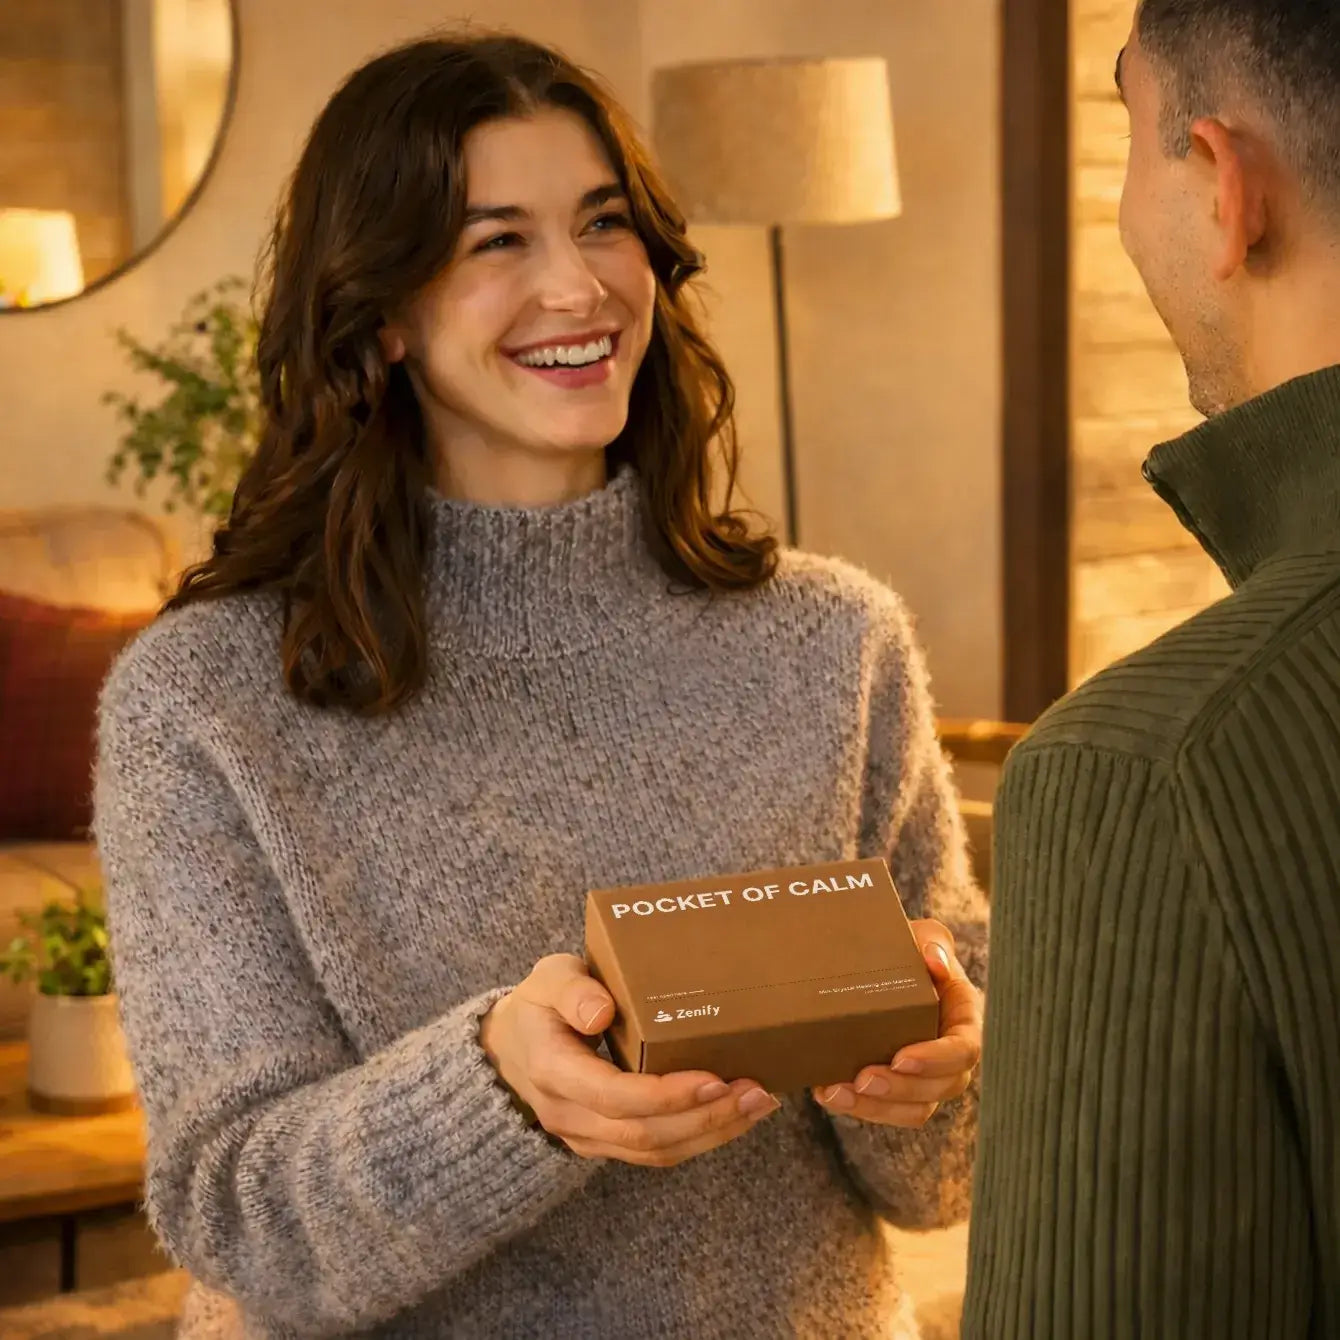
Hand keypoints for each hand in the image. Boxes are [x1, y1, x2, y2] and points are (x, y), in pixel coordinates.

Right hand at [479, 953, 779, 1165]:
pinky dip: (698, 1138)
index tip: (714, 1079)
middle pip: (643, 1133)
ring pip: (654, 1151)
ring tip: (758, 1104)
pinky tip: (734, 1117)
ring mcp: (585, 1136)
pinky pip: (655, 1152)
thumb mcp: (548, 979)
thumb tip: (603, 1010)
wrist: (510, 1048)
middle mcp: (567, 1114)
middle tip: (755, 1092)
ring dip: (711, 1133)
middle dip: (705, 1117)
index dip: (666, 1095)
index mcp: (552, 1069)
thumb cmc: (540, 1003)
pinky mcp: (604, 1144)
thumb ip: (571, 989)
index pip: (613, 1096)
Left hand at [812, 919, 981, 1126]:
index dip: (936, 1060)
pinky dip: (858, 1108)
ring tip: (835, 1093)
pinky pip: (887, 1111)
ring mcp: (927, 1079)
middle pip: (940, 1088)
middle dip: (900, 1089)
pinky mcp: (899, 1091)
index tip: (900, 1057)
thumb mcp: (922, 936)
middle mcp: (951, 1057)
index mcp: (964, 1020)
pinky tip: (827, 1093)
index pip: (964, 1051)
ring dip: (875, 1108)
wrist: (879, 964)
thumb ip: (933, 942)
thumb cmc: (908, 950)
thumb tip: (934, 962)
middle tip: (862, 1079)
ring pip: (914, 1110)